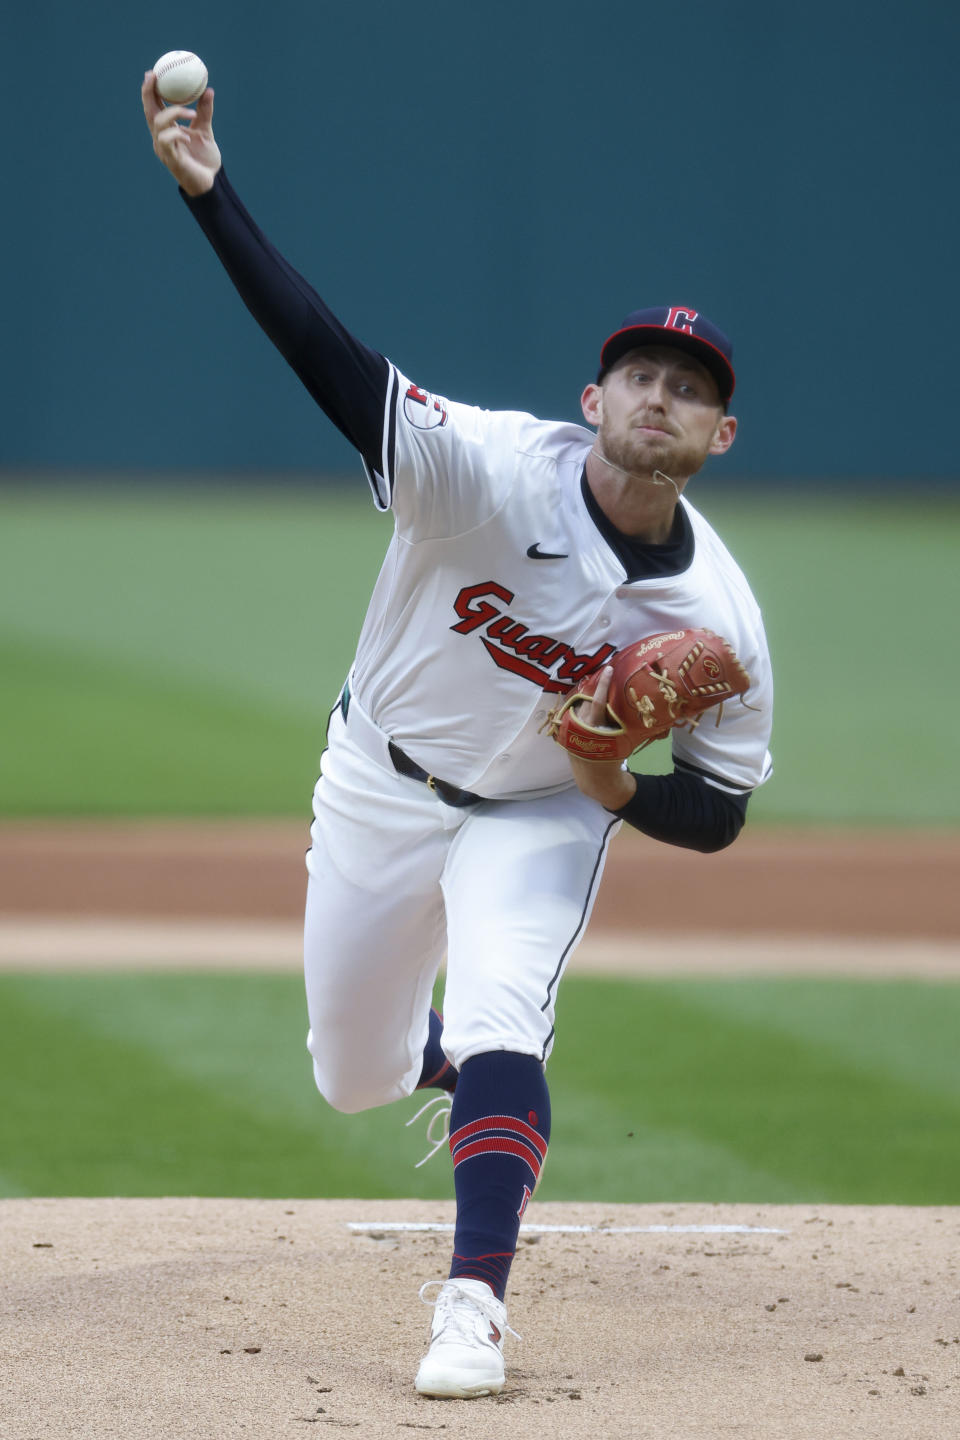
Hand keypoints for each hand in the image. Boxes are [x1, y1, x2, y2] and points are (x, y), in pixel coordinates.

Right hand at [142, 72, 220, 195]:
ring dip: (173, 113)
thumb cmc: (205, 159)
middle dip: (147, 93)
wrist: (211, 182)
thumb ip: (204, 112)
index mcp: (167, 130)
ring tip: (191, 112)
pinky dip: (175, 133)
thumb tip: (209, 89)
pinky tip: (187, 134)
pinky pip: (166, 140)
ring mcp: (163, 149)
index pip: (154, 107)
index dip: (150, 91)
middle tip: (153, 76)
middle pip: (148, 112)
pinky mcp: (170, 159)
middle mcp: (161, 138)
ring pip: (157, 124)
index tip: (152, 73)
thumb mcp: (205, 131)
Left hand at [566, 666, 636, 810]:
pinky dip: (584, 704)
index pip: (597, 701)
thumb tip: (667, 725)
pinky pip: (575, 710)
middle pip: (587, 698)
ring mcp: (570, 726)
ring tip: (601, 685)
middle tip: (607, 674)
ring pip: (580, 704)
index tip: (608, 669)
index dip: (603, 684)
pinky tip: (592, 700)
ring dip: (590, 695)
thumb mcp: (626, 745)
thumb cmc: (613, 760)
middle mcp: (579, 724)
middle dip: (596, 686)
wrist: (594, 779)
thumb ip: (640, 731)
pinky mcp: (566, 728)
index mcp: (593, 728)